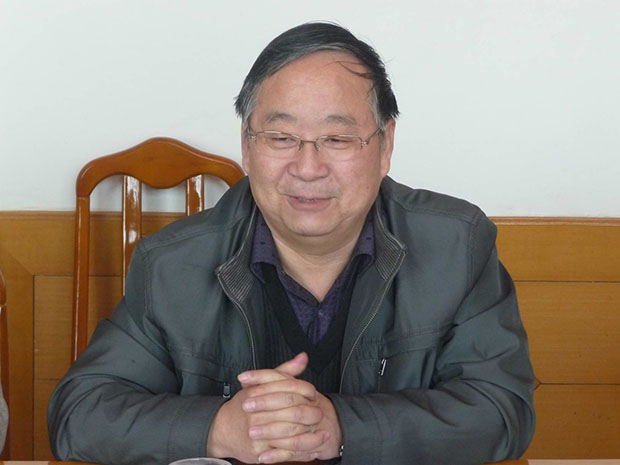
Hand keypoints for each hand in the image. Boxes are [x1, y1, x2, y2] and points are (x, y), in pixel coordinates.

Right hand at [207, 353, 329, 462]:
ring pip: (291, 434)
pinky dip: (301, 453)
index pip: (289, 389)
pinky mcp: (259, 451)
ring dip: (310, 436)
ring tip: (323, 434)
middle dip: (310, 414)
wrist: (222, 429)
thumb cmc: (244, 405)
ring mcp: (258, 432)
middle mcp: (257, 412)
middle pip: (292, 412)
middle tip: (320, 414)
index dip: (306, 392)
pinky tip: (313, 450)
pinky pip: (285, 453)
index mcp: (258, 392)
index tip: (315, 395)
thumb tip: (303, 357)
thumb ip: (284, 372)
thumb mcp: (261, 384)